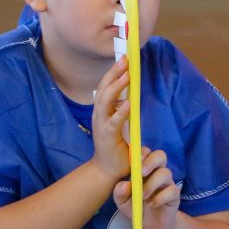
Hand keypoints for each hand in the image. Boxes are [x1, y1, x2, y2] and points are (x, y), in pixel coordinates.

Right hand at [90, 57, 130, 179]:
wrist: (107, 170)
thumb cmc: (114, 147)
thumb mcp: (118, 125)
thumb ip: (121, 112)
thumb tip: (129, 98)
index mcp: (101, 111)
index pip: (105, 87)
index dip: (112, 72)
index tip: (122, 58)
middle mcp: (98, 115)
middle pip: (103, 89)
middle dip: (114, 73)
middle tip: (125, 59)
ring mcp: (101, 125)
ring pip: (106, 100)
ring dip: (116, 86)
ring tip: (127, 74)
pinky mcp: (107, 136)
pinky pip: (114, 121)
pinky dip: (121, 111)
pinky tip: (129, 103)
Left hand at [113, 147, 180, 228]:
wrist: (149, 225)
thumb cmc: (135, 207)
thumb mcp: (122, 202)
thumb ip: (119, 193)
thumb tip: (125, 184)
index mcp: (143, 169)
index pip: (145, 153)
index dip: (141, 153)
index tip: (132, 162)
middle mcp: (156, 172)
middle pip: (160, 155)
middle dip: (150, 162)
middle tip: (140, 173)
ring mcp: (167, 182)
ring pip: (165, 173)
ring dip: (152, 184)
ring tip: (142, 197)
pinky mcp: (174, 195)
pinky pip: (172, 190)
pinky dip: (160, 198)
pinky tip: (152, 204)